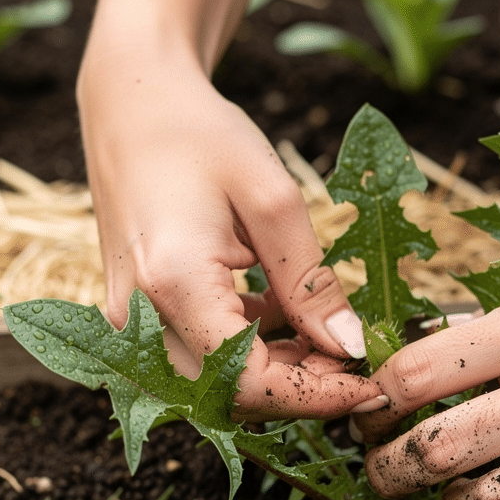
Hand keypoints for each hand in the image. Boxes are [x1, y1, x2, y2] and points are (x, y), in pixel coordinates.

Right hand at [78, 9, 383, 421]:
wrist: (132, 103)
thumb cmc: (200, 136)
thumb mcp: (275, 201)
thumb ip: (312, 284)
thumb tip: (351, 346)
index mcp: (174, 285)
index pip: (251, 383)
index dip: (317, 395)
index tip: (368, 385)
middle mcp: (140, 318)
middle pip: (231, 396)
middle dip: (300, 389)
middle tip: (352, 357)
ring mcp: (130, 322)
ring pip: (216, 386)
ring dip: (277, 373)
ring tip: (323, 333)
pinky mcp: (136, 317)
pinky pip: (199, 359)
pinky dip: (249, 353)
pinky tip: (282, 318)